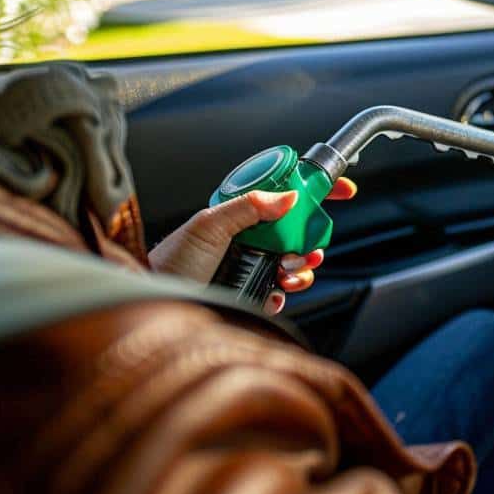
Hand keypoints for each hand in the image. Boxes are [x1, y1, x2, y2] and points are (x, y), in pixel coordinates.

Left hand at [149, 177, 356, 314]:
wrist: (152, 304)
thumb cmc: (169, 262)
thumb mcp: (208, 226)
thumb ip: (248, 207)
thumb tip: (288, 197)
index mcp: (240, 213)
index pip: (285, 194)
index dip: (316, 190)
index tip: (342, 189)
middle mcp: (249, 237)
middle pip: (299, 231)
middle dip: (311, 240)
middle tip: (305, 250)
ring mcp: (252, 265)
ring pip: (296, 262)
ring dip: (301, 268)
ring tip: (287, 273)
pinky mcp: (252, 293)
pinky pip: (283, 291)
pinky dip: (285, 293)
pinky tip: (272, 294)